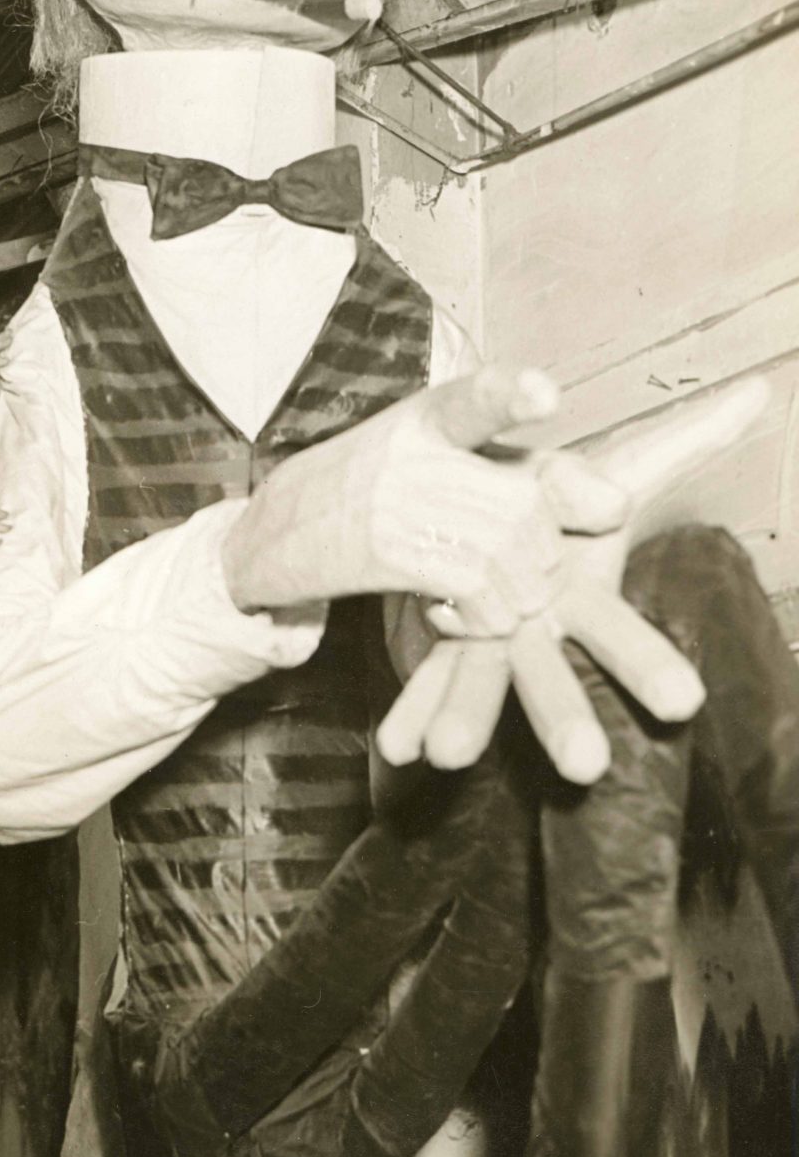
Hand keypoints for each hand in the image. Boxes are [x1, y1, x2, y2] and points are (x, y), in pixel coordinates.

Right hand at [223, 366, 567, 631]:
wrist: (271, 534)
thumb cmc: (370, 494)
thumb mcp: (439, 462)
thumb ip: (528, 474)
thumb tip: (617, 507)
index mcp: (429, 417)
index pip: (474, 398)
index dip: (510, 395)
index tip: (546, 394)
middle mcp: (412, 453)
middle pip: (522, 508)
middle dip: (538, 555)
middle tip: (510, 573)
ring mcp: (394, 503)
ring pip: (507, 554)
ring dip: (512, 594)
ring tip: (481, 597)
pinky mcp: (382, 554)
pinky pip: (472, 592)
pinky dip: (481, 618)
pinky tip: (451, 614)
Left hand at [377, 376, 769, 782]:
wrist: (499, 500)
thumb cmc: (566, 491)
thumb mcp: (620, 458)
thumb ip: (686, 435)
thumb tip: (763, 389)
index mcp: (588, 592)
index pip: (619, 632)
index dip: (645, 665)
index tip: (683, 704)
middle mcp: (542, 625)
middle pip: (552, 674)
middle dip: (567, 715)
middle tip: (586, 767)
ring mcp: (489, 636)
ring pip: (482, 678)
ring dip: (465, 717)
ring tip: (446, 754)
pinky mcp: (440, 638)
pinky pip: (424, 674)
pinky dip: (409, 707)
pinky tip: (394, 744)